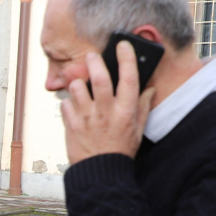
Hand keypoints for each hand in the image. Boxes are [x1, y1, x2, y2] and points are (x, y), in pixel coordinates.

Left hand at [60, 40, 155, 164]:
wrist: (100, 171)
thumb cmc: (121, 149)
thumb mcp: (137, 129)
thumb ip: (142, 106)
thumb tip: (149, 88)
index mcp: (125, 111)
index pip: (129, 78)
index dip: (126, 58)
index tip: (122, 45)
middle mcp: (106, 112)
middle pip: (99, 78)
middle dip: (95, 62)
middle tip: (91, 55)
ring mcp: (86, 118)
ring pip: (77, 88)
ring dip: (78, 83)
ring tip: (80, 85)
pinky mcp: (71, 124)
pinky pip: (65, 104)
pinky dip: (68, 102)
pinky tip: (74, 107)